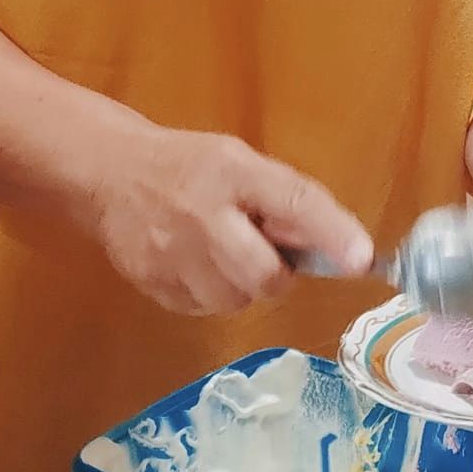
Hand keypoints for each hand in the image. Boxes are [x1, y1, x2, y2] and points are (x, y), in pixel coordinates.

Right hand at [78, 122, 373, 315]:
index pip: (294, 201)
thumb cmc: (191, 166)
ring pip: (234, 300)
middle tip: (265, 255)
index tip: (362, 259)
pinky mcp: (150, 283)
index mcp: (235, 173)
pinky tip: (196, 265)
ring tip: (224, 256)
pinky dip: (210, 295)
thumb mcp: (240, 162)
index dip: (331, 232)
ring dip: (241, 287)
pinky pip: (201, 309)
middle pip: (263, 274)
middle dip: (276, 275)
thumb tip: (337, 245)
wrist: (110, 173)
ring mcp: (171, 253)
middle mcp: (203, 214)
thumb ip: (284, 198)